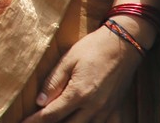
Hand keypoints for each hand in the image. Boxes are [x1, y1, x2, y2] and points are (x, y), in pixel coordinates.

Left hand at [21, 23, 139, 121]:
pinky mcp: (115, 110)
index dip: (35, 121)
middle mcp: (93, 107)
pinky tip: (80, 120)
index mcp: (79, 94)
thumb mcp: (68, 60)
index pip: (51, 115)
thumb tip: (39, 102)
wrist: (124, 45)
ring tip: (56, 120)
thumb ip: (53, 82)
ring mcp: (106, 111)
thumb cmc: (93, 48)